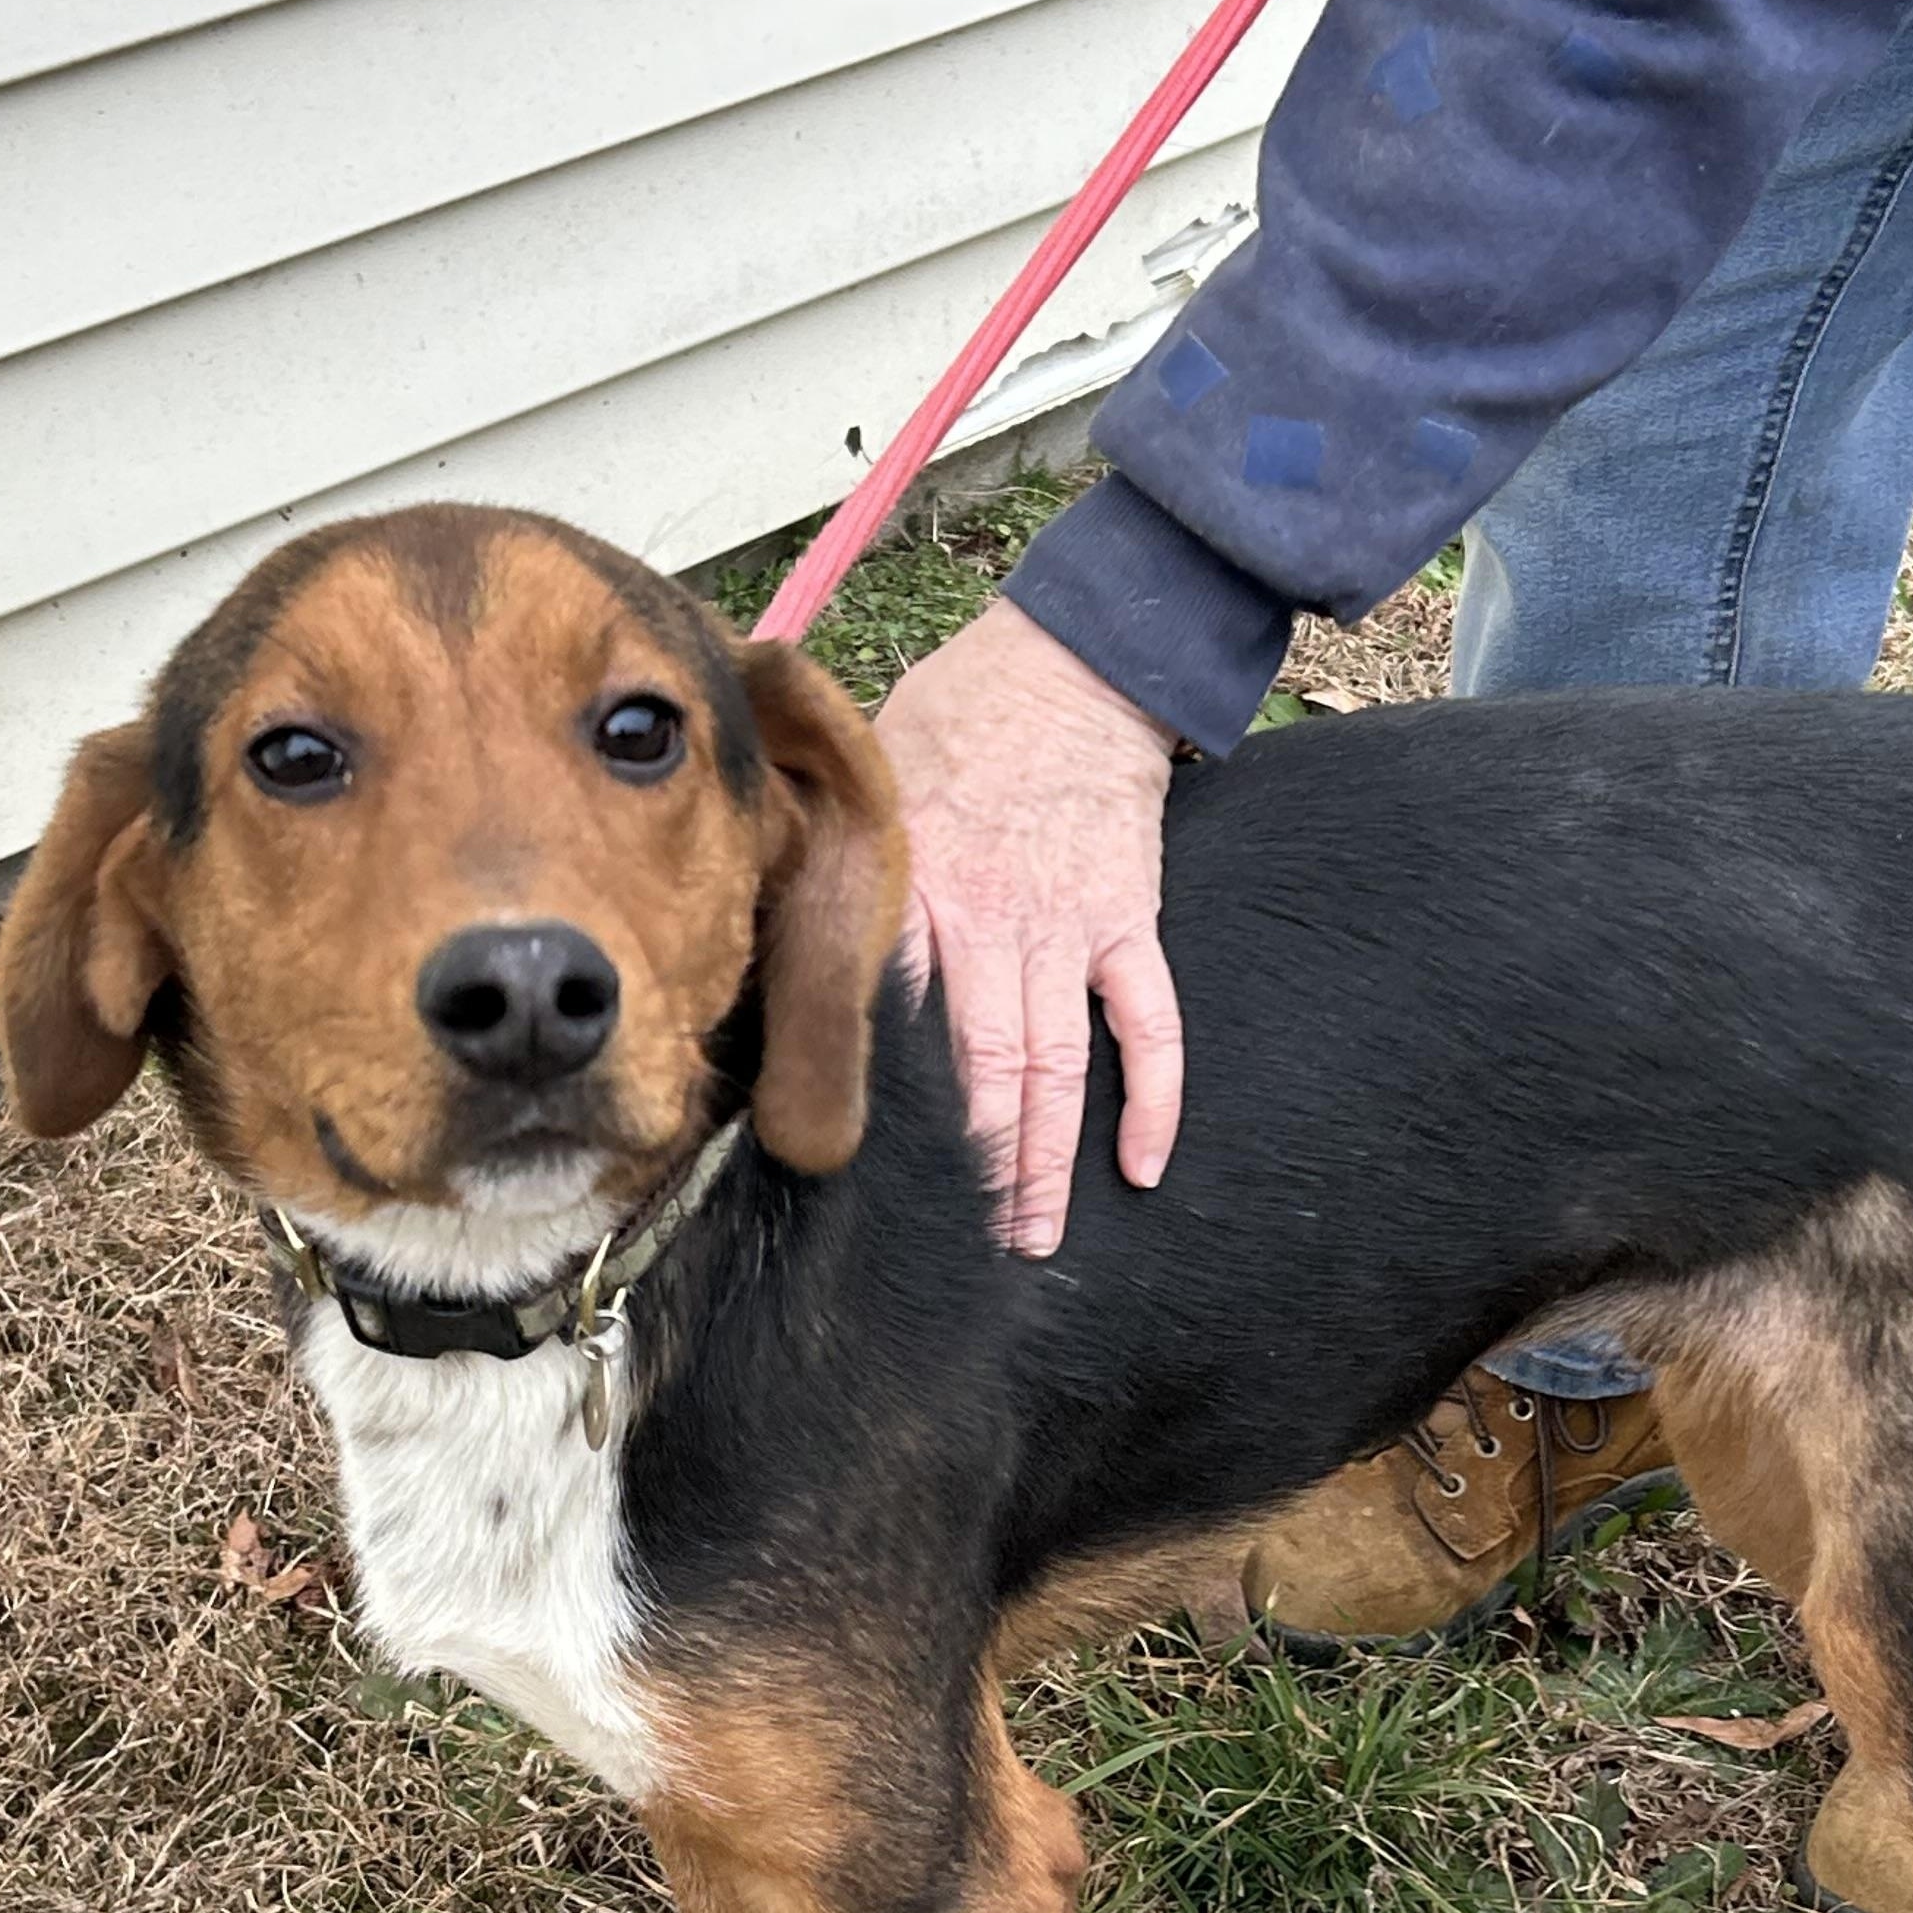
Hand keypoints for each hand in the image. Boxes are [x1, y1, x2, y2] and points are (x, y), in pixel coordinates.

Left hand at [876, 600, 1180, 1255]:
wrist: (1076, 662)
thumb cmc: (956, 717)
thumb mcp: (868, 778)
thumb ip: (824, 859)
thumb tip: (758, 928)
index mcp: (919, 891)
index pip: (892, 1014)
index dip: (878, 1099)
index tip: (852, 1175)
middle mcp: (994, 922)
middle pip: (983, 1068)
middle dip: (977, 1167)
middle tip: (966, 1249)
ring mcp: (1068, 928)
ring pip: (1058, 1064)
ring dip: (1048, 1158)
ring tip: (1038, 1237)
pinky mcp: (1126, 922)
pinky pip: (1148, 1022)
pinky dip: (1154, 1096)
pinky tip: (1145, 1166)